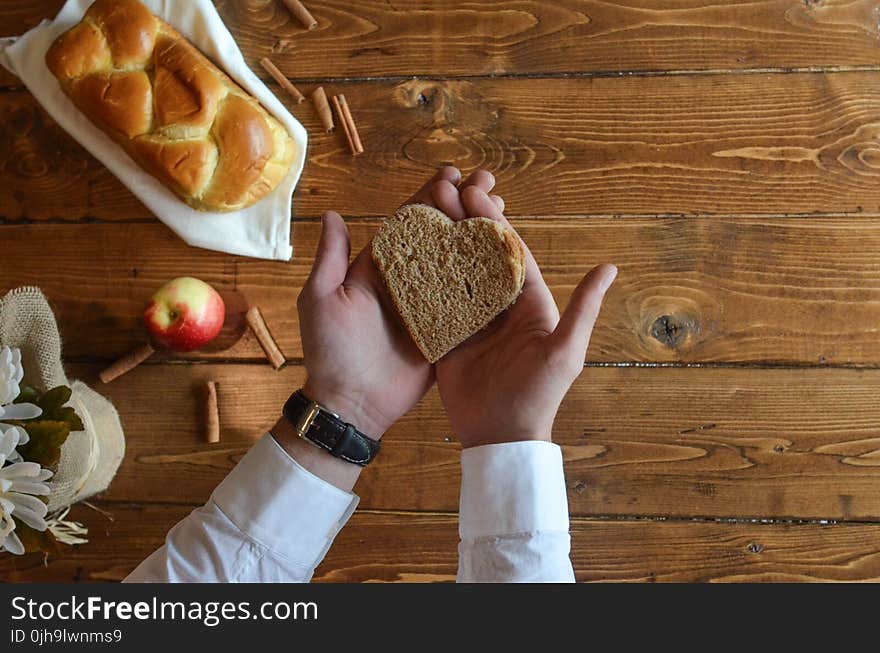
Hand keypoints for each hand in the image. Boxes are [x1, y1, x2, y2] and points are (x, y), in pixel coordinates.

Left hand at [295, 167, 501, 438]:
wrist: (351, 404)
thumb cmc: (330, 352)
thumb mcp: (322, 300)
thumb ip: (331, 259)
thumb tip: (332, 214)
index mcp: (380, 268)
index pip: (408, 222)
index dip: (429, 195)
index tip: (452, 173)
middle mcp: (409, 281)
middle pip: (441, 235)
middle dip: (463, 206)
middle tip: (489, 182)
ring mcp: (431, 306)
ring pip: (460, 262)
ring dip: (480, 235)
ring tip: (503, 209)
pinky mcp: (447, 331)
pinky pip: (470, 302)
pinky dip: (488, 280)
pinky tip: (509, 258)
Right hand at [436, 186, 616, 447]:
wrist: (501, 436)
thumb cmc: (539, 396)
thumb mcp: (565, 351)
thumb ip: (582, 309)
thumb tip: (610, 266)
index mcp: (529, 302)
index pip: (509, 252)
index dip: (492, 222)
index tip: (474, 194)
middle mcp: (499, 306)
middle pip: (478, 256)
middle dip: (462, 223)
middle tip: (442, 190)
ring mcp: (471, 320)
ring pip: (454, 273)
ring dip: (440, 243)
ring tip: (420, 212)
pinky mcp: (448, 337)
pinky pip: (433, 303)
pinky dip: (421, 280)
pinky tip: (405, 257)